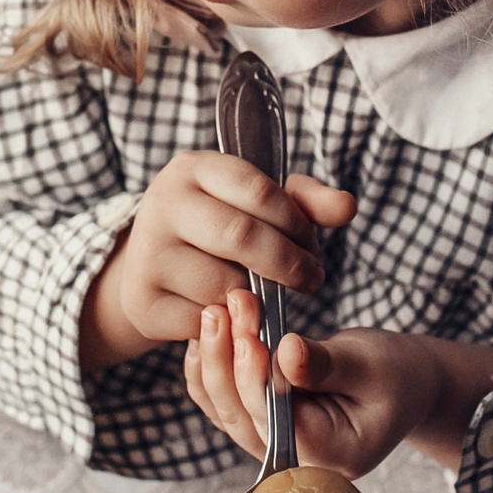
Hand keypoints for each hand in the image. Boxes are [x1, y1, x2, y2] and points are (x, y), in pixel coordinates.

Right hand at [79, 154, 354, 367]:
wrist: (147, 270)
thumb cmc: (214, 230)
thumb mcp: (254, 204)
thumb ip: (304, 202)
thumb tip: (347, 207)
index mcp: (193, 168)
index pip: (258, 190)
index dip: (295, 222)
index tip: (312, 244)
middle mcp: (163, 204)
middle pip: (242, 236)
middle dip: (289, 263)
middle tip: (312, 279)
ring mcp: (148, 255)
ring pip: (224, 284)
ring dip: (258, 298)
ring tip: (267, 295)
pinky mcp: (144, 303)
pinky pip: (205, 322)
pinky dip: (229, 324)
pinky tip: (236, 315)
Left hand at [186, 290, 492, 476]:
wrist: (402, 384)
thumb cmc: (397, 374)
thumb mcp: (372, 365)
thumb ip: (326, 364)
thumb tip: (285, 352)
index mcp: (331, 453)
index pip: (279, 419)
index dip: (255, 376)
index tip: (248, 330)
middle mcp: (296, 458)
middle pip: (242, 416)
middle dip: (228, 358)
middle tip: (226, 306)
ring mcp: (273, 442)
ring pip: (224, 408)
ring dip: (214, 359)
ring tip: (216, 310)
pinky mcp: (260, 421)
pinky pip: (223, 399)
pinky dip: (211, 366)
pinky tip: (209, 332)